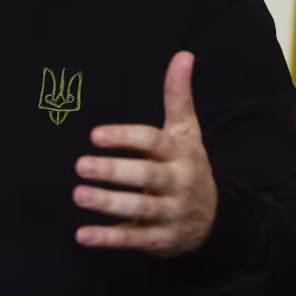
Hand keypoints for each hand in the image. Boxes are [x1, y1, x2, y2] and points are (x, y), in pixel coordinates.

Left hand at [72, 51, 216, 255]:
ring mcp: (171, 213)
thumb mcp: (187, 133)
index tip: (95, 135)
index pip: (153, 142)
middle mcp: (178, 183)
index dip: (126, 137)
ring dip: (108, 203)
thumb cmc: (188, 166)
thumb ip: (178, 96)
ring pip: (140, 209)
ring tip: (78, 194)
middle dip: (114, 172)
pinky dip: (108, 239)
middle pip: (147, 177)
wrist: (217, 220)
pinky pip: (134, 239)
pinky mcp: (161, 240)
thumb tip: (183, 55)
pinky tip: (82, 235)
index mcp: (180, 154)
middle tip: (80, 165)